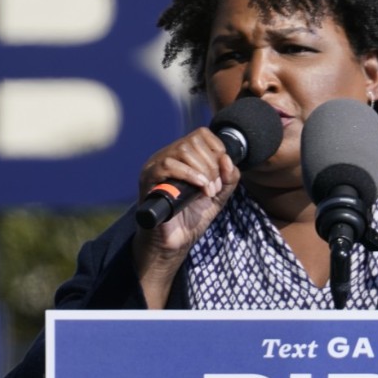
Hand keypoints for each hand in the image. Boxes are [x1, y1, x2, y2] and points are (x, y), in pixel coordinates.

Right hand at [133, 127, 239, 305]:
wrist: (173, 243)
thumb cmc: (191, 218)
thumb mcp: (218, 195)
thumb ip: (229, 177)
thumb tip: (228, 158)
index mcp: (182, 157)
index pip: (202, 135)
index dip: (217, 151)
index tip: (221, 174)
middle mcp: (166, 156)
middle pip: (194, 141)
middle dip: (212, 165)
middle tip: (214, 188)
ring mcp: (155, 166)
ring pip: (183, 150)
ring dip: (204, 171)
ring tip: (207, 192)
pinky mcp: (148, 179)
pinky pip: (168, 165)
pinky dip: (190, 175)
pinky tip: (200, 188)